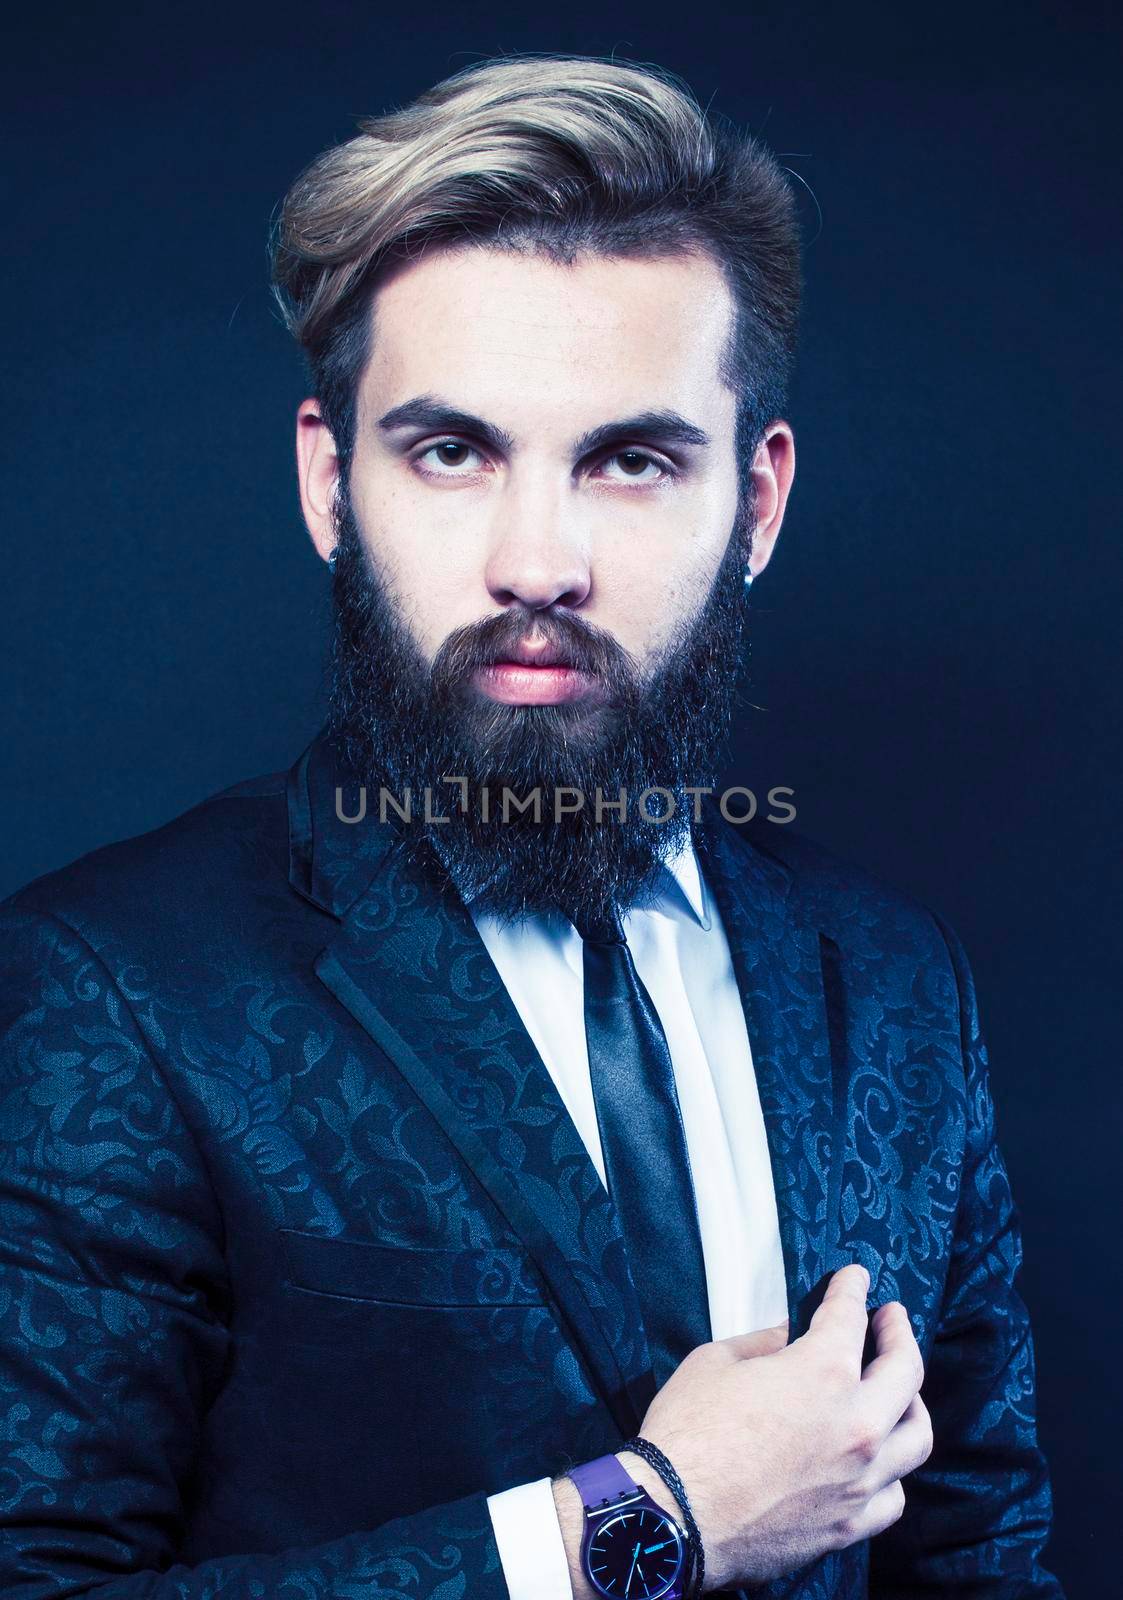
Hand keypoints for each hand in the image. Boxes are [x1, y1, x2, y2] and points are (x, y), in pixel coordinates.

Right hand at [626, 1263, 932, 1587]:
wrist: (672, 1520)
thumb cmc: (687, 1433)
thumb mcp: (715, 1363)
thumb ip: (763, 1345)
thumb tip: (787, 1339)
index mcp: (822, 1373)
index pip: (849, 1317)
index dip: (851, 1290)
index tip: (854, 1278)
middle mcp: (856, 1425)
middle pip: (905, 1371)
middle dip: (899, 1335)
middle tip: (891, 1318)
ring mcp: (858, 1482)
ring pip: (915, 1437)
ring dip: (910, 1403)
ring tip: (900, 1390)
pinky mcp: (847, 1526)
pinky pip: (892, 1496)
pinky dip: (891, 1471)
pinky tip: (879, 1460)